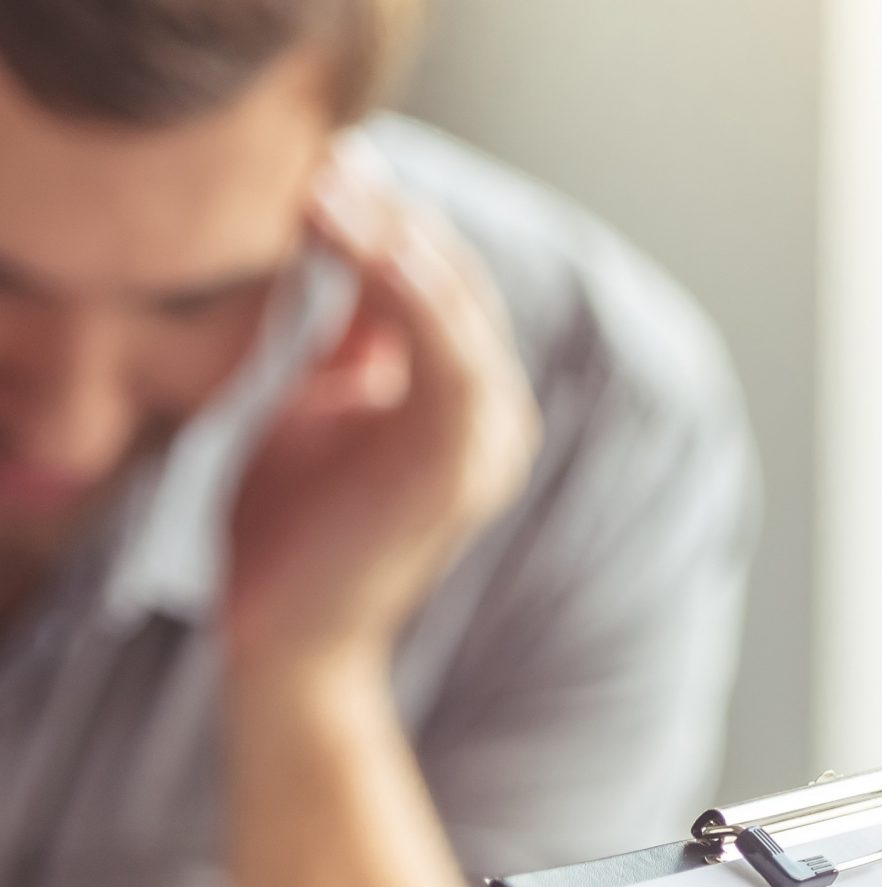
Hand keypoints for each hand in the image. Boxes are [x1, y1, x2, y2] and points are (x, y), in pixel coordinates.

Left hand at [224, 149, 538, 672]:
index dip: (387, 220)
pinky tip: (370, 246)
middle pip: (458, 284)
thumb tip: (357, 250)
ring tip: (334, 186)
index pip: (441, 286)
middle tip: (326, 157)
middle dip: (391, 215)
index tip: (325, 164)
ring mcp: (488, 442)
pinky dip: (416, 295)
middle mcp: (493, 418)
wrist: (291, 637)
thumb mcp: (320, 405)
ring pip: (461, 309)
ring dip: (399, 240)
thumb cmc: (295, 529)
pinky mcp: (463, 466)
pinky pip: (453, 356)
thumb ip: (353, 340)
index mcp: (463, 403)